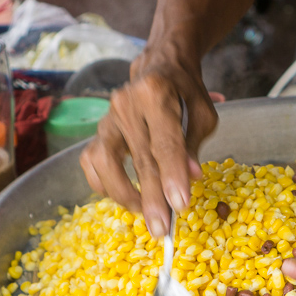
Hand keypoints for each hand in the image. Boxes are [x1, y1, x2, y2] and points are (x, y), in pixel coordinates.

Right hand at [79, 52, 219, 236]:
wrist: (160, 67)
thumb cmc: (185, 92)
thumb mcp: (203, 113)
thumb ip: (194, 144)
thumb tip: (191, 178)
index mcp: (156, 92)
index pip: (165, 142)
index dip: (172, 176)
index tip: (180, 205)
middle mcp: (126, 103)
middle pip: (139, 159)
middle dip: (152, 198)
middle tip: (162, 229)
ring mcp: (107, 117)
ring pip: (106, 163)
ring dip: (125, 195)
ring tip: (145, 213)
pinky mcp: (97, 131)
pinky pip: (92, 163)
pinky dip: (105, 185)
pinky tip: (126, 196)